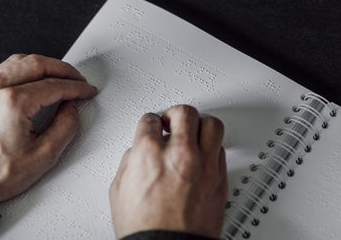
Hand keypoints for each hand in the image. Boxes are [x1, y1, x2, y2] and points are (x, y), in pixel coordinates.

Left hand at [0, 54, 96, 202]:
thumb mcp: (45, 155)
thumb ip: (66, 126)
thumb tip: (72, 108)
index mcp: (13, 103)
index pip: (55, 85)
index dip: (77, 87)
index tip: (86, 91)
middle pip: (39, 64)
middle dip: (65, 70)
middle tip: (79, 79)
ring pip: (21, 61)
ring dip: (46, 65)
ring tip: (61, 76)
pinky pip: (7, 69)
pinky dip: (27, 69)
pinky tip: (37, 78)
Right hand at [109, 105, 227, 237]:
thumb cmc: (145, 228)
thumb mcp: (119, 191)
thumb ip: (129, 162)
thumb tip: (138, 152)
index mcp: (149, 153)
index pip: (150, 119)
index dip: (149, 122)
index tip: (152, 126)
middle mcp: (179, 154)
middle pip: (184, 113)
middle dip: (174, 114)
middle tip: (172, 122)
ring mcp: (203, 165)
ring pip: (211, 124)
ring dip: (200, 124)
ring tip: (193, 131)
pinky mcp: (220, 178)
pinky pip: (221, 150)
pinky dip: (211, 148)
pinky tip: (203, 154)